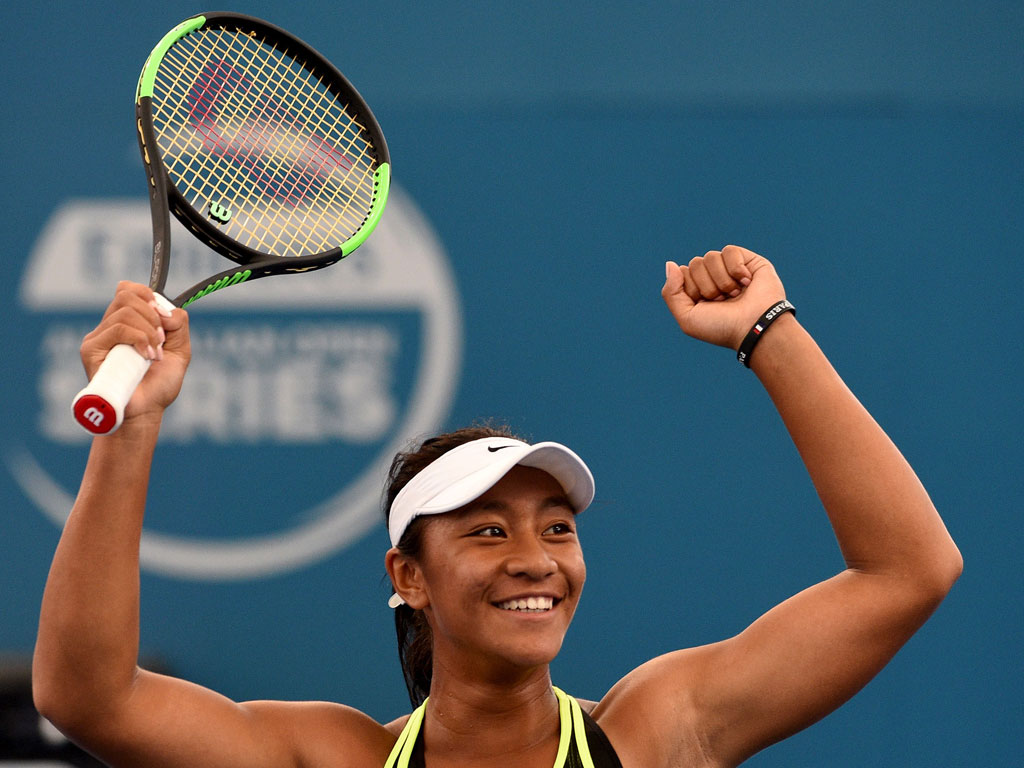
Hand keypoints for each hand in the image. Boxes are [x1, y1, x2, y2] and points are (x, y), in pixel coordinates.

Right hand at [80, 282, 190, 422]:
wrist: (147, 411)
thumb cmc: (159, 384)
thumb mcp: (180, 350)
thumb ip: (179, 324)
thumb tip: (164, 309)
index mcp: (128, 323)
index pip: (128, 289)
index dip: (147, 295)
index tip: (163, 318)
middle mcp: (110, 327)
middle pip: (126, 295)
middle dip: (153, 315)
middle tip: (162, 340)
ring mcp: (98, 337)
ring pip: (125, 312)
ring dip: (149, 332)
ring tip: (155, 355)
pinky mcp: (91, 349)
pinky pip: (117, 328)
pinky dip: (139, 339)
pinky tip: (147, 357)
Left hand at [662, 245, 785, 349]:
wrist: (755, 327)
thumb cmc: (722, 327)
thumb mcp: (687, 317)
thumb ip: (671, 292)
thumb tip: (671, 264)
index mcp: (699, 291)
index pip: (683, 273)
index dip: (692, 289)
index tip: (705, 305)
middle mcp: (714, 279)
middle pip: (695, 263)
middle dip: (706, 286)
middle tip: (722, 301)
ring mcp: (731, 269)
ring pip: (710, 256)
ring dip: (721, 280)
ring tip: (735, 295)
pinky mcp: (749, 260)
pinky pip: (729, 251)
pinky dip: (736, 268)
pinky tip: (746, 282)